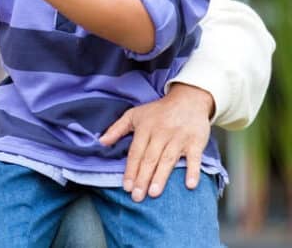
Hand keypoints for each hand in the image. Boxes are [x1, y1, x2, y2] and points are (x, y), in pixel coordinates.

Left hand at [100, 83, 214, 201]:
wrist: (188, 99)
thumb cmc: (159, 111)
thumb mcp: (134, 114)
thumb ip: (117, 129)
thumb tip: (101, 142)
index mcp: (145, 128)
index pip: (135, 153)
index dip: (130, 170)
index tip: (126, 186)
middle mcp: (161, 134)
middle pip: (150, 159)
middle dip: (142, 178)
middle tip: (137, 196)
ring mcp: (179, 138)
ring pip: (168, 160)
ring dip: (161, 177)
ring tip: (153, 193)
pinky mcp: (196, 142)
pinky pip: (194, 158)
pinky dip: (193, 171)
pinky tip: (189, 185)